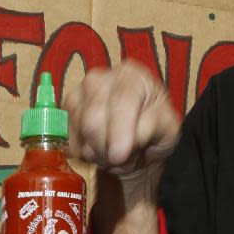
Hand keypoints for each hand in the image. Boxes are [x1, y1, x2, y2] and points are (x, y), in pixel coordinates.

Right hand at [65, 60, 179, 180]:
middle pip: (94, 118)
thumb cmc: (156, 130)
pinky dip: (86, 155)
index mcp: (134, 76)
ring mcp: (80, 92)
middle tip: (124, 157)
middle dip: (108, 148)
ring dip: (99, 153)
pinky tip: (101, 150)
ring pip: (81, 132)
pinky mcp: (67, 111)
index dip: (119, 130)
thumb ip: (149, 129)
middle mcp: (102, 78)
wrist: (139, 142)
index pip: (122, 100)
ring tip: (116, 153)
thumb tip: (121, 144)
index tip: (120, 155)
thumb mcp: (167, 129)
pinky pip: (71, 141)